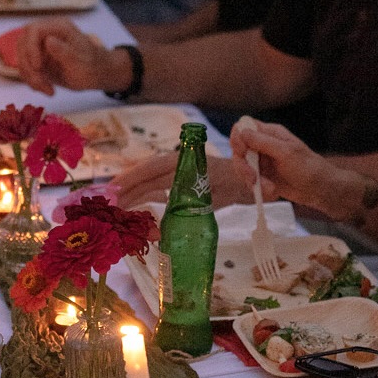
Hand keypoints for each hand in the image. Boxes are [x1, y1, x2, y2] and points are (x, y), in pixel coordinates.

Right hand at [15, 19, 129, 95]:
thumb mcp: (81, 61)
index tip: (38, 67)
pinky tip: (47, 90)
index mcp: (58, 27)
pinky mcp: (37, 59)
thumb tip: (48, 40)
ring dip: (30, 77)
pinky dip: (33, 82)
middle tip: (42, 84)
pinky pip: (26, 69)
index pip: (34, 30)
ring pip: (22, 59)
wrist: (96, 74)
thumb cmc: (92, 65)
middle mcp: (46, 33)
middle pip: (23, 44)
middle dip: (29, 67)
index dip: (31, 47)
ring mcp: (40, 46)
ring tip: (48, 90)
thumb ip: (65, 51)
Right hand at [113, 151, 253, 209]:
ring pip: (153, 186)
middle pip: (151, 176)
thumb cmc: (255, 174)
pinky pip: (162, 195)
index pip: (162, 166)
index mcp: (197, 164)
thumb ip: (257, 182)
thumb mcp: (254, 177)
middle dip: (129, 187)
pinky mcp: (187, 192)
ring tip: (115, 209)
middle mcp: (187, 169)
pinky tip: (135, 214)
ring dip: (134, 196)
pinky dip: (147, 203)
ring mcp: (185, 180)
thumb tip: (270, 189)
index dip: (139, 175)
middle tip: (107, 201)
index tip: (120, 185)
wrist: (262, 175)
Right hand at [229, 116, 346, 213]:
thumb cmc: (308, 167)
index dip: (238, 138)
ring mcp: (262, 162)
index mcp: (270, 133)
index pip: (243, 127)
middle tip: (253, 179)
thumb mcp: (285, 153)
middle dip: (243, 167)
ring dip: (253, 181)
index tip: (243, 152)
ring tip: (270, 189)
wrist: (320, 190)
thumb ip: (262, 142)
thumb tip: (241, 132)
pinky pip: (251, 182)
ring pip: (242, 168)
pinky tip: (274, 192)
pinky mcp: (264, 177)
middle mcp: (263, 145)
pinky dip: (260, 189)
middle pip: (238, 150)